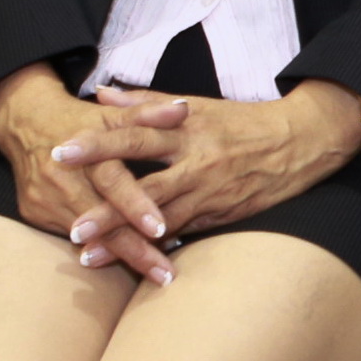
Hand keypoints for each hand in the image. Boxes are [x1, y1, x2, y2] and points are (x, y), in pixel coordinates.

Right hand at [0, 65, 189, 284]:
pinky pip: (71, 239)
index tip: (160, 229)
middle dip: (136, 250)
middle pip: (102, 222)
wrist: (26, 123)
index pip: (113, 182)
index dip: (136, 205)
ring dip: (121, 257)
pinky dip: (99, 249)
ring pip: (88, 238)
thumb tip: (183, 109)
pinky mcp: (35, 214)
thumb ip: (149, 114)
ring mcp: (45, 200)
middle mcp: (63, 179)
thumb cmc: (81, 119)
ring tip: (156, 274)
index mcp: (87, 153)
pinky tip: (126, 263)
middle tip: (166, 275)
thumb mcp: (113, 115)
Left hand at [47, 78, 360, 250]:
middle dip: (106, 209)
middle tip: (70, 227)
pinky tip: (132, 265)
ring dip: (123, 241)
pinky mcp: (222, 215)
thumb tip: (101, 94)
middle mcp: (196, 162)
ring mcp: (210, 193)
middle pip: (144, 187)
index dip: (97, 144)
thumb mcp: (196, 105)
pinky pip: (185, 234)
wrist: (299, 141)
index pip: (133, 135)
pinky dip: (156, 249)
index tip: (60, 152)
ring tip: (86, 257)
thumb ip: (145, 102)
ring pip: (161, 221)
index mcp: (185, 128)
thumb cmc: (242, 121)